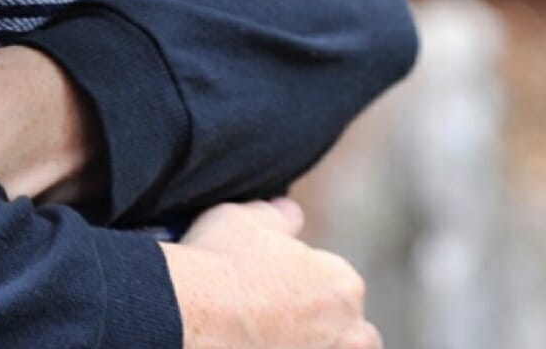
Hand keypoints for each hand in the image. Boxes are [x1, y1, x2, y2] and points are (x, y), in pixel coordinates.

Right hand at [163, 200, 379, 348]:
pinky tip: (253, 348)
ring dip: (316, 347)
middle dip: (330, 334)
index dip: (311, 290)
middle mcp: (347, 333)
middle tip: (286, 328)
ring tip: (271, 340)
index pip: (342, 290)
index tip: (281, 294)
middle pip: (356, 339)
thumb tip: (291, 212)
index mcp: (343, 285)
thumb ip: (278, 216)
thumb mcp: (246, 218)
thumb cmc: (219, 262)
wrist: (189, 313)